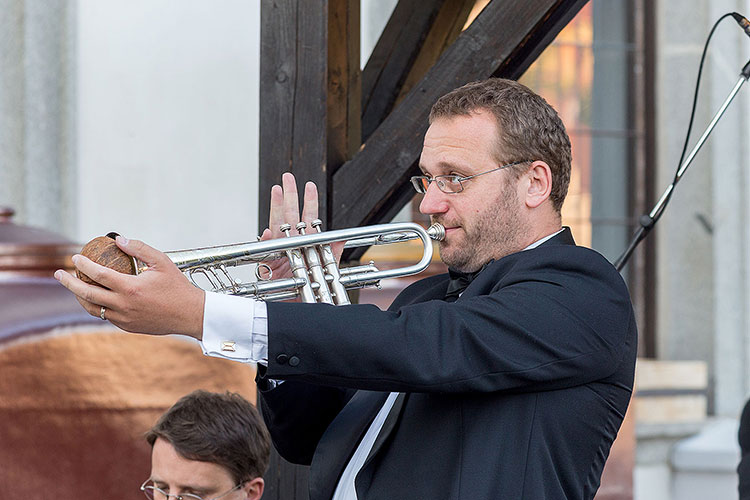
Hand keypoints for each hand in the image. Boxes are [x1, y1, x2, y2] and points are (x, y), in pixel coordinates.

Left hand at [54, 236, 204, 339]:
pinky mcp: (128, 327)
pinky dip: (98, 306)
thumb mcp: (162, 262)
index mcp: (131, 288)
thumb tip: (119, 240)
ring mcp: (124, 319)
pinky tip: (97, 298)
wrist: (190, 315)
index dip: (84, 265)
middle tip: (59, 273)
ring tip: (74, 287)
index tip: (76, 257)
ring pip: (93, 309)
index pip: (98, 274)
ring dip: (80, 297)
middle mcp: (124, 305)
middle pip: (87, 293)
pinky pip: (107, 316)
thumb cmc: (177, 286)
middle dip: (69, 282)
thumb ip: (139, 249)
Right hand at [259, 172, 343, 280]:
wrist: (301, 303)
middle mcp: (293, 242)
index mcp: (307, 241)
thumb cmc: (312, 286)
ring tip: (276, 190)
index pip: (309, 217)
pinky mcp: (270, 264)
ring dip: (276, 207)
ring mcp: (280, 250)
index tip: (309, 185)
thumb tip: (341, 239)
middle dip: (289, 194)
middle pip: (290, 214)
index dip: (309, 201)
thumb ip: (333, 253)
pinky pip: (267, 249)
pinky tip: (267, 231)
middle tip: (288, 177)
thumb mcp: (328, 269)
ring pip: (276, 224)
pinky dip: (266, 240)